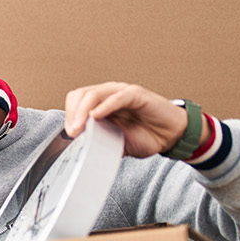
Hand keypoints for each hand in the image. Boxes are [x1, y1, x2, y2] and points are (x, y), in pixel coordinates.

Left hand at [64, 82, 190, 158]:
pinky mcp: (137, 94)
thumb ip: (97, 140)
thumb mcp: (114, 143)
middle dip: (72, 114)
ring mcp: (122, 92)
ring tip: (80, 128)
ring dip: (82, 112)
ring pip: (94, 94)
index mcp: (101, 104)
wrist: (170, 136)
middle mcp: (109, 95)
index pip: (76, 101)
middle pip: (81, 95)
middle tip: (72, 132)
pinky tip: (97, 116)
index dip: (69, 115)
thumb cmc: (145, 136)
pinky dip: (105, 106)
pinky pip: (118, 97)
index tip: (70, 134)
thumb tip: (78, 147)